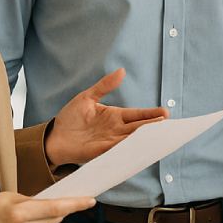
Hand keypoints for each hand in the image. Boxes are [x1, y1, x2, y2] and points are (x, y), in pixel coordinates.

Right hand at [0, 193, 93, 222]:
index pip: (55, 208)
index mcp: (17, 212)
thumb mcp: (10, 196)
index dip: (75, 204)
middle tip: (48, 202)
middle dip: (55, 210)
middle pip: (52, 219)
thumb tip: (58, 207)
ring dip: (41, 222)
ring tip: (20, 217)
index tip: (90, 201)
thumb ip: (35, 202)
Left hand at [45, 68, 168, 165]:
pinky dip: (130, 148)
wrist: (54, 137)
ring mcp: (111, 141)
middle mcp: (116, 129)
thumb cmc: (70, 117)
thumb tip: (122, 71)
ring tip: (160, 134)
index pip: (137, 114)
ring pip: (132, 138)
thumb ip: (105, 86)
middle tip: (168, 123)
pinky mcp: (103, 152)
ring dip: (145, 137)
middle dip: (154, 125)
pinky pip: (119, 149)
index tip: (165, 112)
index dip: (151, 114)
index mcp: (115, 115)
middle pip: (139, 127)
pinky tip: (140, 146)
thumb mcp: (87, 97)